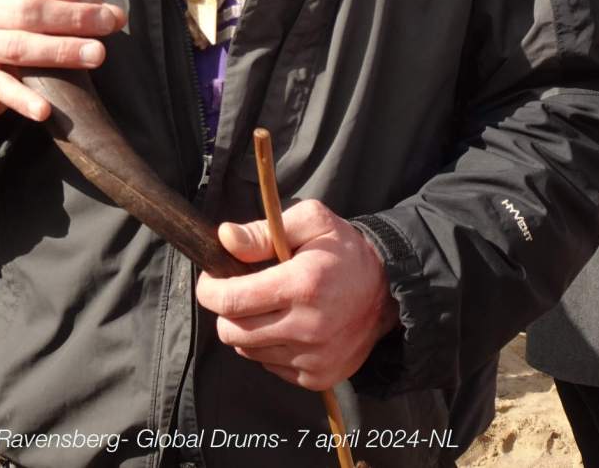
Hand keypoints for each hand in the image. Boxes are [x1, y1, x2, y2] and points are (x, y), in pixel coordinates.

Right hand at [0, 0, 126, 122]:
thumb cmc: (7, 30)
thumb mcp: (26, 8)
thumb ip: (63, 5)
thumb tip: (112, 14)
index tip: (101, 6)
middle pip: (27, 9)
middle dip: (73, 18)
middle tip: (108, 27)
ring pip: (17, 46)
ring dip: (61, 51)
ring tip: (96, 55)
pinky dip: (22, 99)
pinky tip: (45, 109)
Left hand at [196, 200, 398, 390]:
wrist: (388, 290)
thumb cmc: (344, 250)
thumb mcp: (311, 221)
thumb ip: (263, 232)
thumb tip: (225, 238)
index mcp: (302, 285)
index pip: (232, 301)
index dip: (210, 290)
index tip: (211, 279)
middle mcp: (308, 327)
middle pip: (233, 332)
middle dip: (225, 310)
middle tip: (237, 291)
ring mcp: (314, 358)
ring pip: (248, 351)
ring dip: (247, 328)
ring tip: (267, 305)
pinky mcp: (318, 376)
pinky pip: (270, 366)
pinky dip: (268, 347)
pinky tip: (286, 324)